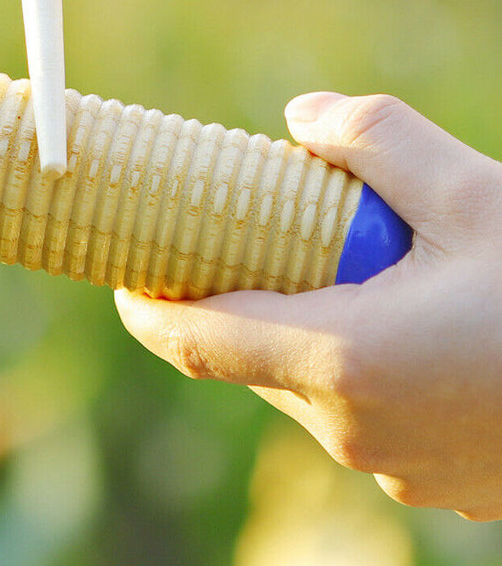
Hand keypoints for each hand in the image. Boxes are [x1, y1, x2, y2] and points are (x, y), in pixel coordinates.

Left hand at [115, 92, 501, 520]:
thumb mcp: (477, 191)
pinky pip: (355, 409)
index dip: (146, 304)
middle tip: (238, 241)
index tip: (125, 269)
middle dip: (231, 299)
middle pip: (247, 356)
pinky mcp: (429, 473)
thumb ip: (376, 139)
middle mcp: (354, 427)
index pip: (195, 339)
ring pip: (301, 382)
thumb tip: (298, 118)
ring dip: (296, 326)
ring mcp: (392, 462)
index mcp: (344, 360)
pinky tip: (393, 321)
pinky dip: (347, 360)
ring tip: (330, 270)